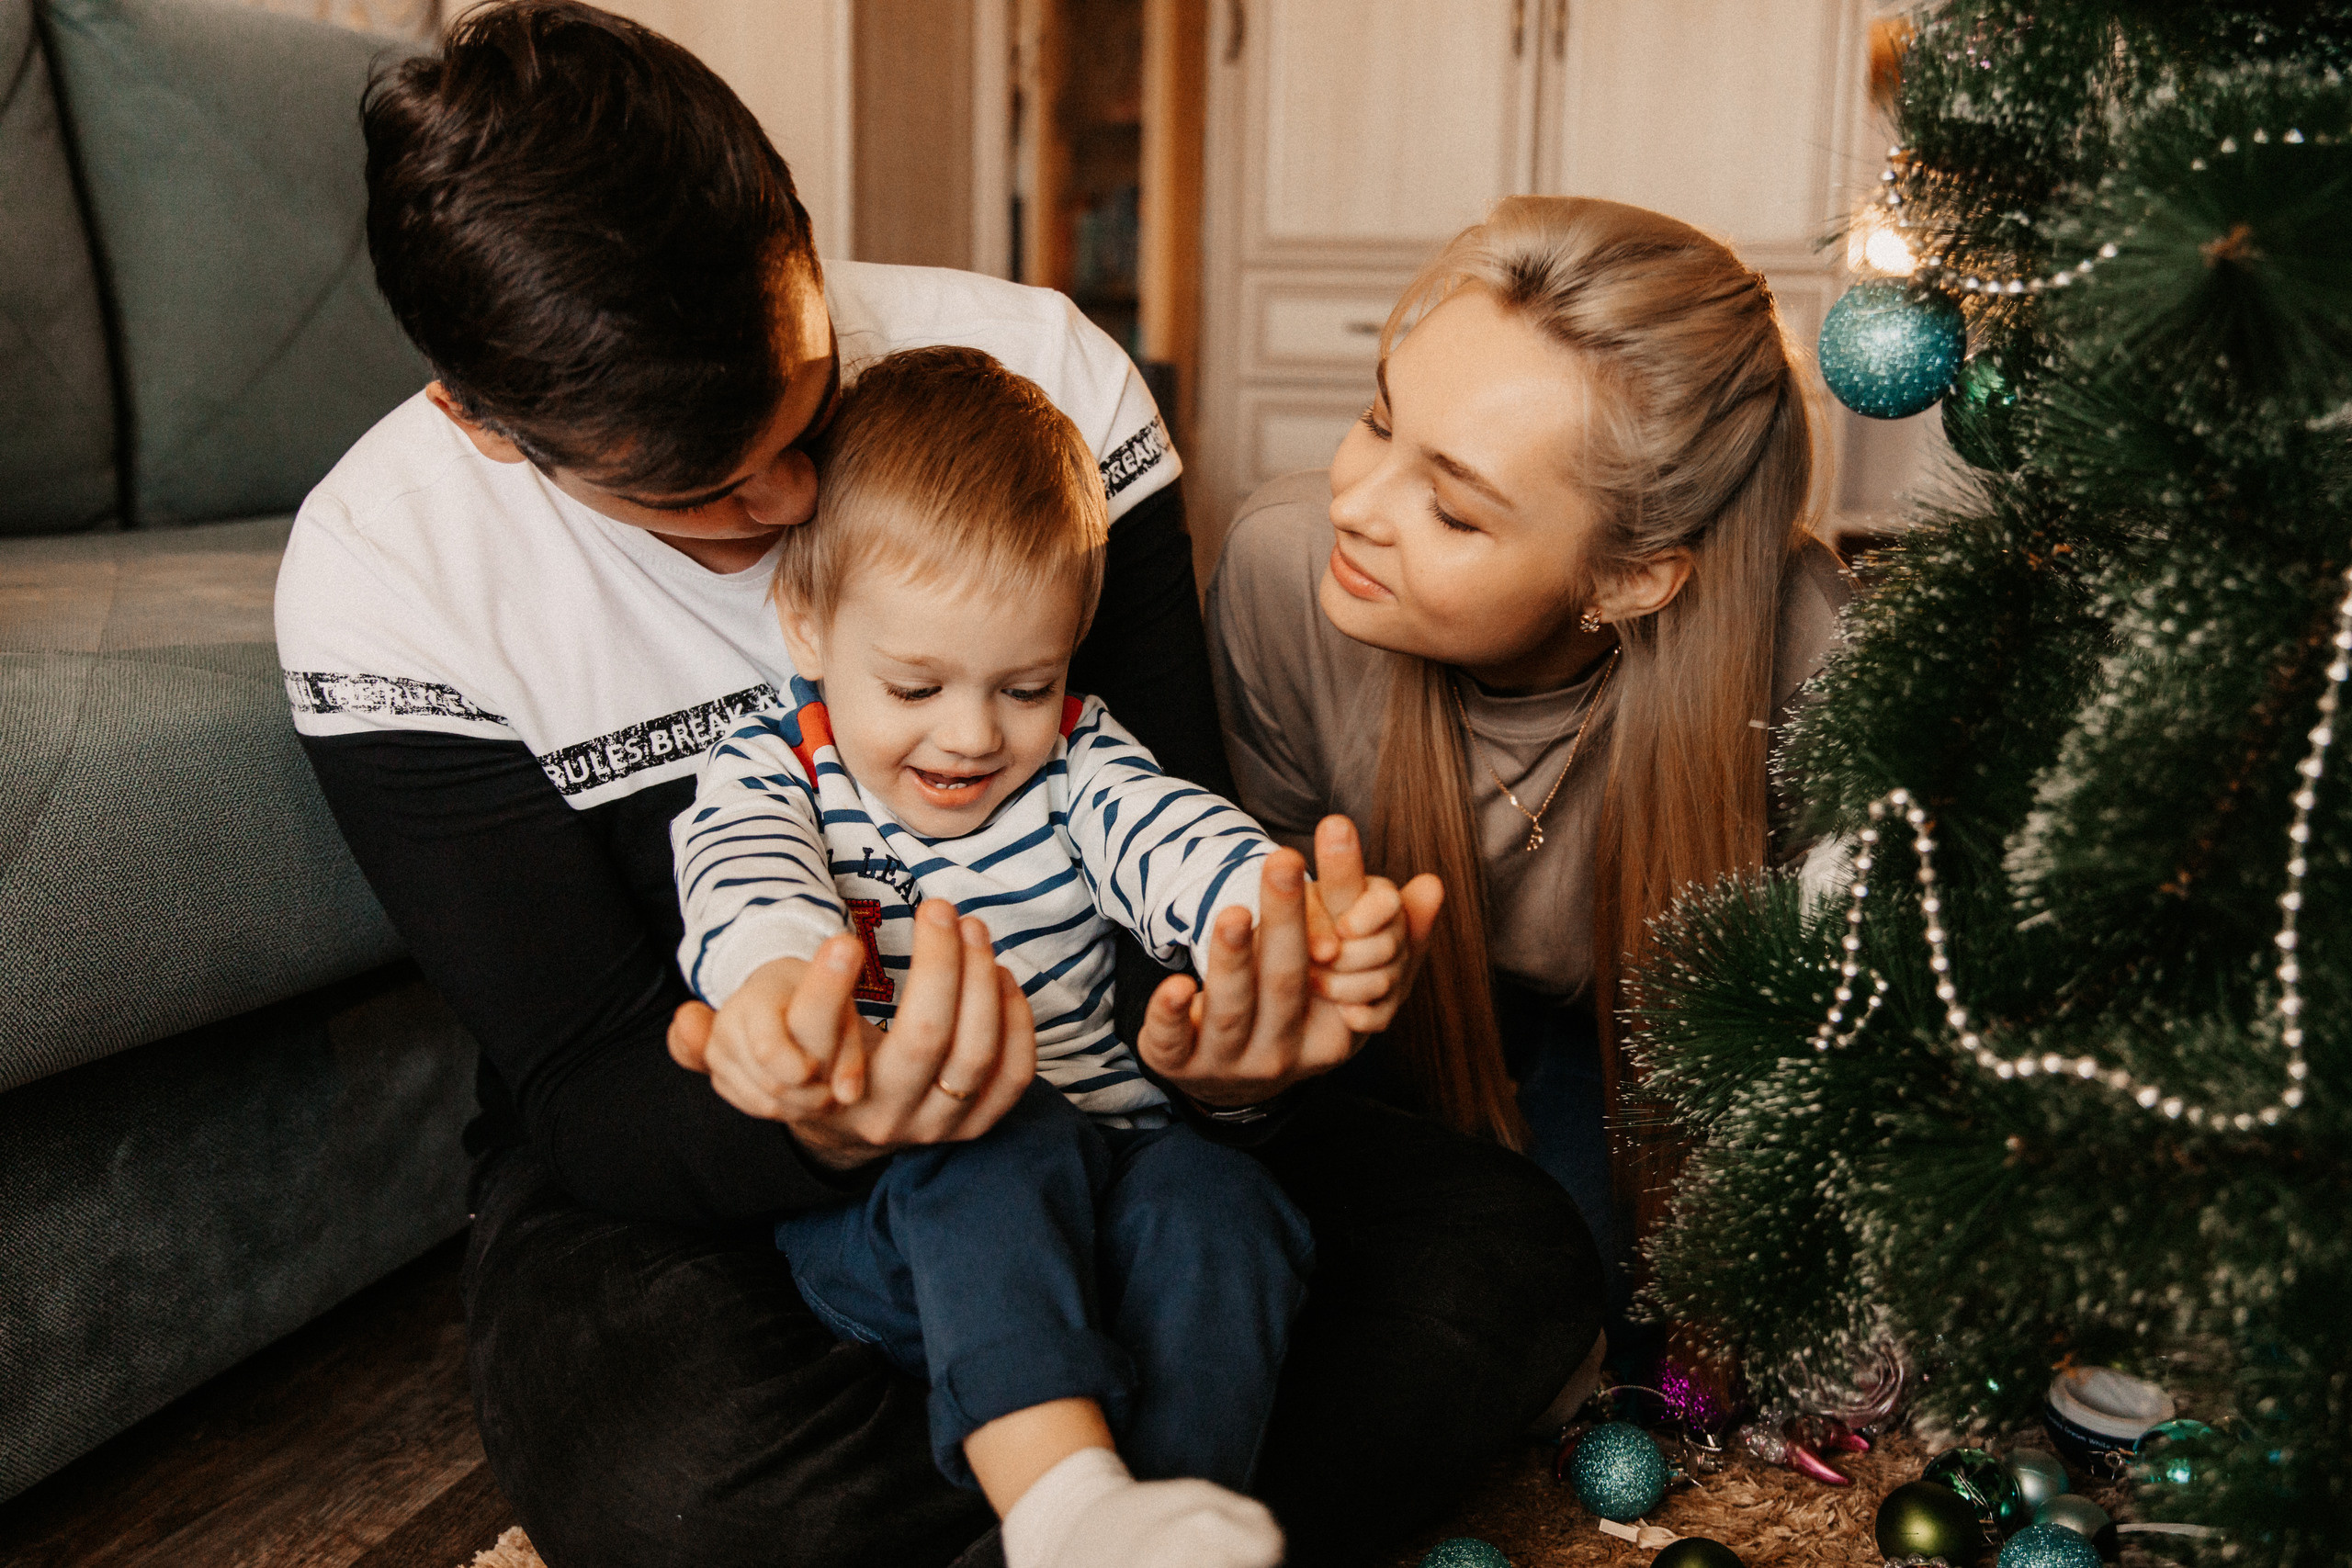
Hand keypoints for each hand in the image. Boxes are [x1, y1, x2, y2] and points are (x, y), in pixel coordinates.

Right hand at [667, 898, 1036, 1169]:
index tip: (841, 936)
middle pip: (926, 1038)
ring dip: (982, 983)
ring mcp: (936, 1127)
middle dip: (940, 963)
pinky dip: (1016, 1026)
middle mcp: (884, 1118)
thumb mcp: (749, 1060)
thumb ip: (705, 1043)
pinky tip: (1003, 976)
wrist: (849, 1137)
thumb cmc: (807, 1073)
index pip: (827, 1043)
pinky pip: (1012, 1079)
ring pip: (976, 1054)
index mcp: (823, 1098)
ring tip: (972, 929)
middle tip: (939, 908)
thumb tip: (684, 1022)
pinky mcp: (977, 1126)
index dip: (830, 988)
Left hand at [1134, 815, 1441, 1110]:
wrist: (1233, 1086)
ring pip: (1233, 1010)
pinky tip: (1175, 986)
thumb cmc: (1300, 1017)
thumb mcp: (1346, 987)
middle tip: (1284, 859)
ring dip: (1232, 960)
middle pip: (1288, 983)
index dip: (1359, 920)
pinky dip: (1171, 1016)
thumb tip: (1434, 884)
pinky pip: (1171, 1043)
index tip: (1342, 848)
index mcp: (1336, 1031)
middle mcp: (1285, 1050)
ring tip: (1232, 913)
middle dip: (1287, 919)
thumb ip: (1394, 933)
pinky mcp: (1176, 1062)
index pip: (1355, 975)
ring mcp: (1229, 1060)